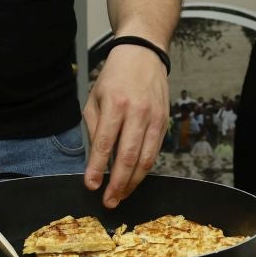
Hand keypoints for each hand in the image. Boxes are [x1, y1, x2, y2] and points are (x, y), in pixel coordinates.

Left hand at [82, 43, 169, 207]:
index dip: (97, 167)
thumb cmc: (115, 76)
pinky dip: (144, 169)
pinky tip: (134, 178)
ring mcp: (154, 118)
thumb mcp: (95, 97)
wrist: (143, 55)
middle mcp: (137, 112)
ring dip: (133, 182)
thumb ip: (95, 127)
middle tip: (109, 201)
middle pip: (128, 156)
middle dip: (118, 183)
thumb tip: (95, 158)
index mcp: (116, 104)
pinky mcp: (165, 122)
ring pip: (146, 159)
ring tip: (121, 196)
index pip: (105, 143)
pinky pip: (155, 152)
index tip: (91, 185)